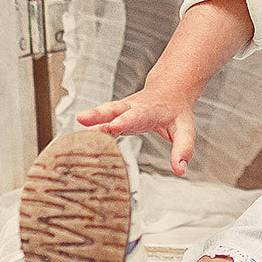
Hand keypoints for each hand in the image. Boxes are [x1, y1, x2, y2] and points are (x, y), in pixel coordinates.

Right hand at [77, 87, 197, 175]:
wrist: (170, 91)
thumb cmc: (176, 112)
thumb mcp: (185, 130)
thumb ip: (183, 149)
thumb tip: (180, 170)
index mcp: (151, 111)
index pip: (138, 116)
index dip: (126, 121)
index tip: (115, 126)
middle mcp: (133, 108)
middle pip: (115, 109)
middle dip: (99, 114)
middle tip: (83, 118)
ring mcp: (122, 111)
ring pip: (105, 112)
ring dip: (91, 118)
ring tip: (76, 123)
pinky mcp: (115, 116)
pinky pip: (101, 121)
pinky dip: (91, 129)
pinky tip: (78, 138)